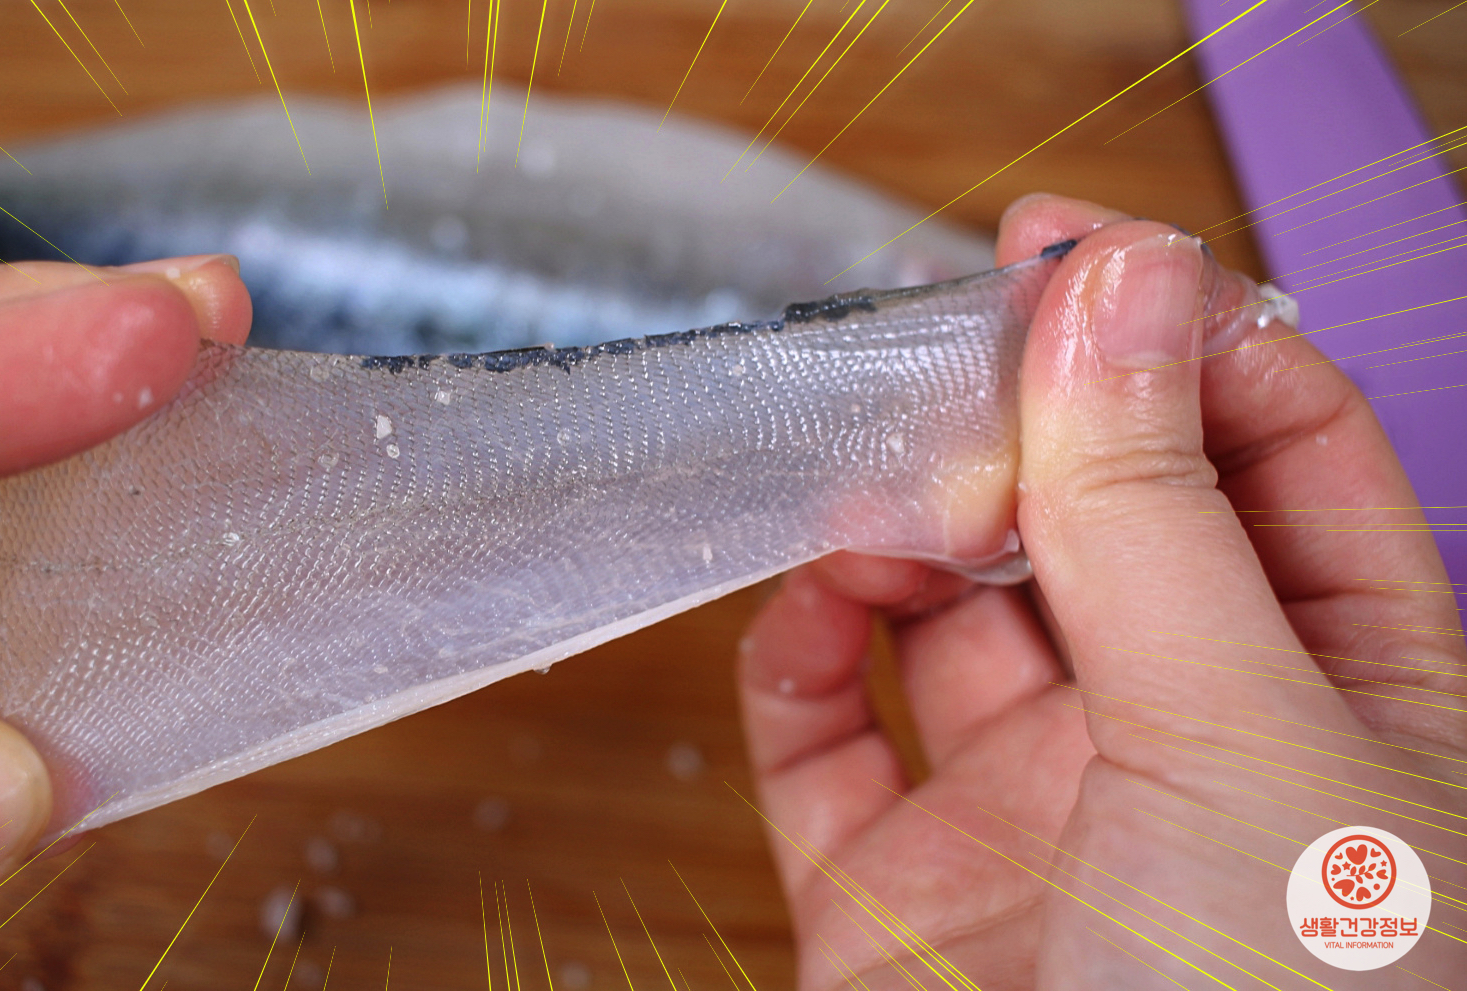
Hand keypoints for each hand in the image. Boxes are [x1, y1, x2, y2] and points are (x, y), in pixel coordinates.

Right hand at [738, 194, 1464, 988]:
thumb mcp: (1256, 737)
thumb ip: (1156, 509)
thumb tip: (1111, 282)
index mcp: (1347, 693)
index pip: (1275, 450)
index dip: (1177, 331)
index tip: (1067, 247)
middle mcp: (1187, 743)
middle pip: (1094, 513)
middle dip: (1018, 420)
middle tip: (939, 350)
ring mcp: (1033, 820)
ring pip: (947, 611)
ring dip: (898, 523)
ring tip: (865, 481)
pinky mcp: (892, 895)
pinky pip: (823, 731)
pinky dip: (798, 646)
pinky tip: (810, 600)